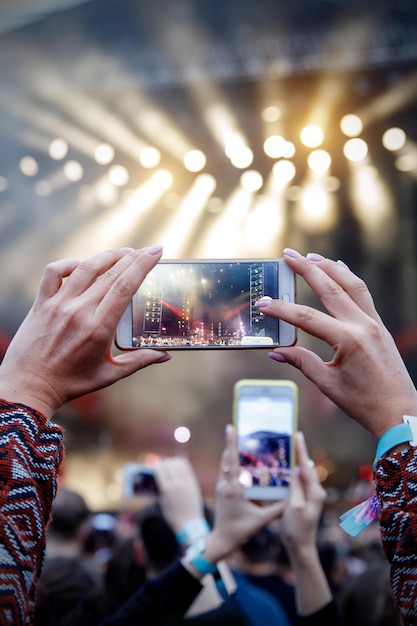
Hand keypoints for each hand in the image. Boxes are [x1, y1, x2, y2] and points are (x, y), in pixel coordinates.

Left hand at [0, 246, 169, 417]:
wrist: (28, 387)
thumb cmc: (71, 383)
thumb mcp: (109, 375)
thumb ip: (139, 361)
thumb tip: (165, 355)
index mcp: (99, 328)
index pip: (125, 287)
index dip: (143, 265)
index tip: (156, 252)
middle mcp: (78, 312)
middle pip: (110, 274)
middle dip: (132, 257)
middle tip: (147, 250)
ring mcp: (57, 305)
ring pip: (85, 268)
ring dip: (107, 256)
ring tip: (123, 253)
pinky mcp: (41, 303)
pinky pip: (54, 272)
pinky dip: (68, 263)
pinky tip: (82, 265)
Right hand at [154, 456, 204, 534]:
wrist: (189, 523)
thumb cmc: (172, 515)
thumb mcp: (162, 503)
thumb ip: (159, 489)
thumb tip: (157, 477)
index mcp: (167, 489)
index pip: (160, 469)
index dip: (156, 465)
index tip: (154, 465)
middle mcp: (177, 484)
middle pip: (169, 464)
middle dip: (164, 462)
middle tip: (162, 465)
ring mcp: (186, 482)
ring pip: (178, 463)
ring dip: (172, 461)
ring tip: (170, 464)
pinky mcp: (193, 482)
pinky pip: (187, 467)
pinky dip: (181, 464)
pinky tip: (178, 466)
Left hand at [204, 425, 284, 563]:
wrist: (222, 540)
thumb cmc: (240, 530)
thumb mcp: (261, 520)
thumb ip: (278, 509)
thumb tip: (293, 497)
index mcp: (233, 488)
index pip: (232, 461)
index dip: (231, 443)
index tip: (230, 428)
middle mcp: (225, 484)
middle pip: (227, 458)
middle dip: (232, 443)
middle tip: (239, 429)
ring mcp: (221, 486)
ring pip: (224, 463)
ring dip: (231, 452)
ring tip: (240, 440)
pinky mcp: (221, 490)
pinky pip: (225, 471)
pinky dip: (231, 462)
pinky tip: (240, 460)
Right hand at [255, 250, 416, 438]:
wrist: (400, 412)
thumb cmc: (364, 403)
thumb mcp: (328, 384)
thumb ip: (302, 362)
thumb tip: (276, 351)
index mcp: (348, 341)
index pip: (306, 317)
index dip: (282, 309)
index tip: (263, 303)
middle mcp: (363, 326)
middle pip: (330, 289)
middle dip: (307, 269)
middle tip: (288, 255)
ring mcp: (374, 323)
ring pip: (351, 285)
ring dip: (330, 268)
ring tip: (311, 256)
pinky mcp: (380, 326)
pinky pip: (363, 295)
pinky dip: (349, 279)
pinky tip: (339, 271)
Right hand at [276, 432, 325, 561]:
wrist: (300, 547)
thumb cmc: (296, 530)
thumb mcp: (293, 508)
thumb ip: (295, 488)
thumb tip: (296, 470)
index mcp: (315, 493)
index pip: (306, 467)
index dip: (301, 450)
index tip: (298, 435)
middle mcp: (316, 491)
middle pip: (305, 467)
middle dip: (298, 453)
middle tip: (291, 437)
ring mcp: (311, 495)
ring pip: (302, 474)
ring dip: (295, 462)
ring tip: (287, 448)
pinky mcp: (305, 499)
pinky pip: (299, 482)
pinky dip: (292, 473)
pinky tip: (286, 468)